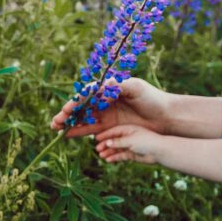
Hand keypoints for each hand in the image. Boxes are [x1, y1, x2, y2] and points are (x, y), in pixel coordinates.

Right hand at [50, 77, 171, 137]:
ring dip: (69, 123)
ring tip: (56, 128)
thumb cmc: (152, 98)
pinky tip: (67, 134)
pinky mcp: (110, 127)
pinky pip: (91, 129)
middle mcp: (105, 100)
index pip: (87, 94)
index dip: (76, 102)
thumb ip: (117, 86)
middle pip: (81, 106)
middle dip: (67, 113)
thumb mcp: (136, 88)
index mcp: (109, 88)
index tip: (67, 109)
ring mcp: (106, 114)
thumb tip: (99, 87)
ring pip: (83, 118)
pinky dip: (79, 131)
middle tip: (55, 121)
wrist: (165, 117)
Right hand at [93, 124, 166, 163]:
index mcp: (129, 129)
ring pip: (117, 149)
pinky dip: (115, 157)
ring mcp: (131, 145)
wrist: (160, 151)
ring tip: (101, 155)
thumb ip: (118, 142)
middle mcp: (129, 136)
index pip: (114, 130)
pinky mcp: (133, 154)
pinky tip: (108, 160)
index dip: (105, 134)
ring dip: (109, 152)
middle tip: (97, 149)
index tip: (96, 138)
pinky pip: (122, 155)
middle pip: (114, 140)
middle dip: (106, 144)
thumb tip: (106, 143)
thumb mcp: (131, 140)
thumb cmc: (147, 142)